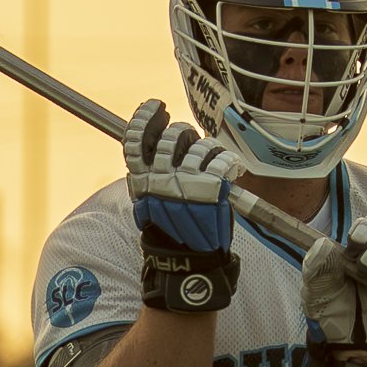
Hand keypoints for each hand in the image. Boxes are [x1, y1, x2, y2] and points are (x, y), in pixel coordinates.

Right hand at [121, 98, 236, 256]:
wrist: (189, 260)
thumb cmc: (173, 229)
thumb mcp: (151, 202)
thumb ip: (150, 174)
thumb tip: (152, 139)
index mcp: (142, 180)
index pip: (135, 139)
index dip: (145, 118)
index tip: (156, 105)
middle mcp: (161, 179)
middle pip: (170, 136)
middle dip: (183, 133)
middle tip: (189, 141)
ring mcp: (186, 182)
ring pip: (198, 145)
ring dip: (207, 149)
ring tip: (211, 160)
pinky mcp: (211, 188)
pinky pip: (220, 159)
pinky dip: (228, 161)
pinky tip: (231, 169)